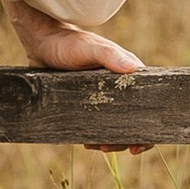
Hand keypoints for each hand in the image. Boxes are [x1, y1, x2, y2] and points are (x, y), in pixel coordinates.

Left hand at [10, 1, 152, 148]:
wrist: (42, 42)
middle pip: (131, 120)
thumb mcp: (91, 48)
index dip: (146, 129)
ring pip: (113, 124)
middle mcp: (119, 87)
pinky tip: (86, 141)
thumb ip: (110, 56)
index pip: (147, 105)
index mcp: (128, 76)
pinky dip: (94, 135)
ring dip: (108, 139)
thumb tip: (133, 67)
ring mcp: (102, 96)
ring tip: (94, 146)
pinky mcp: (86, 101)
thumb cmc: (69, 41)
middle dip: (123, 139)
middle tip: (106, 147)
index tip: (137, 145)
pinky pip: (95, 123)